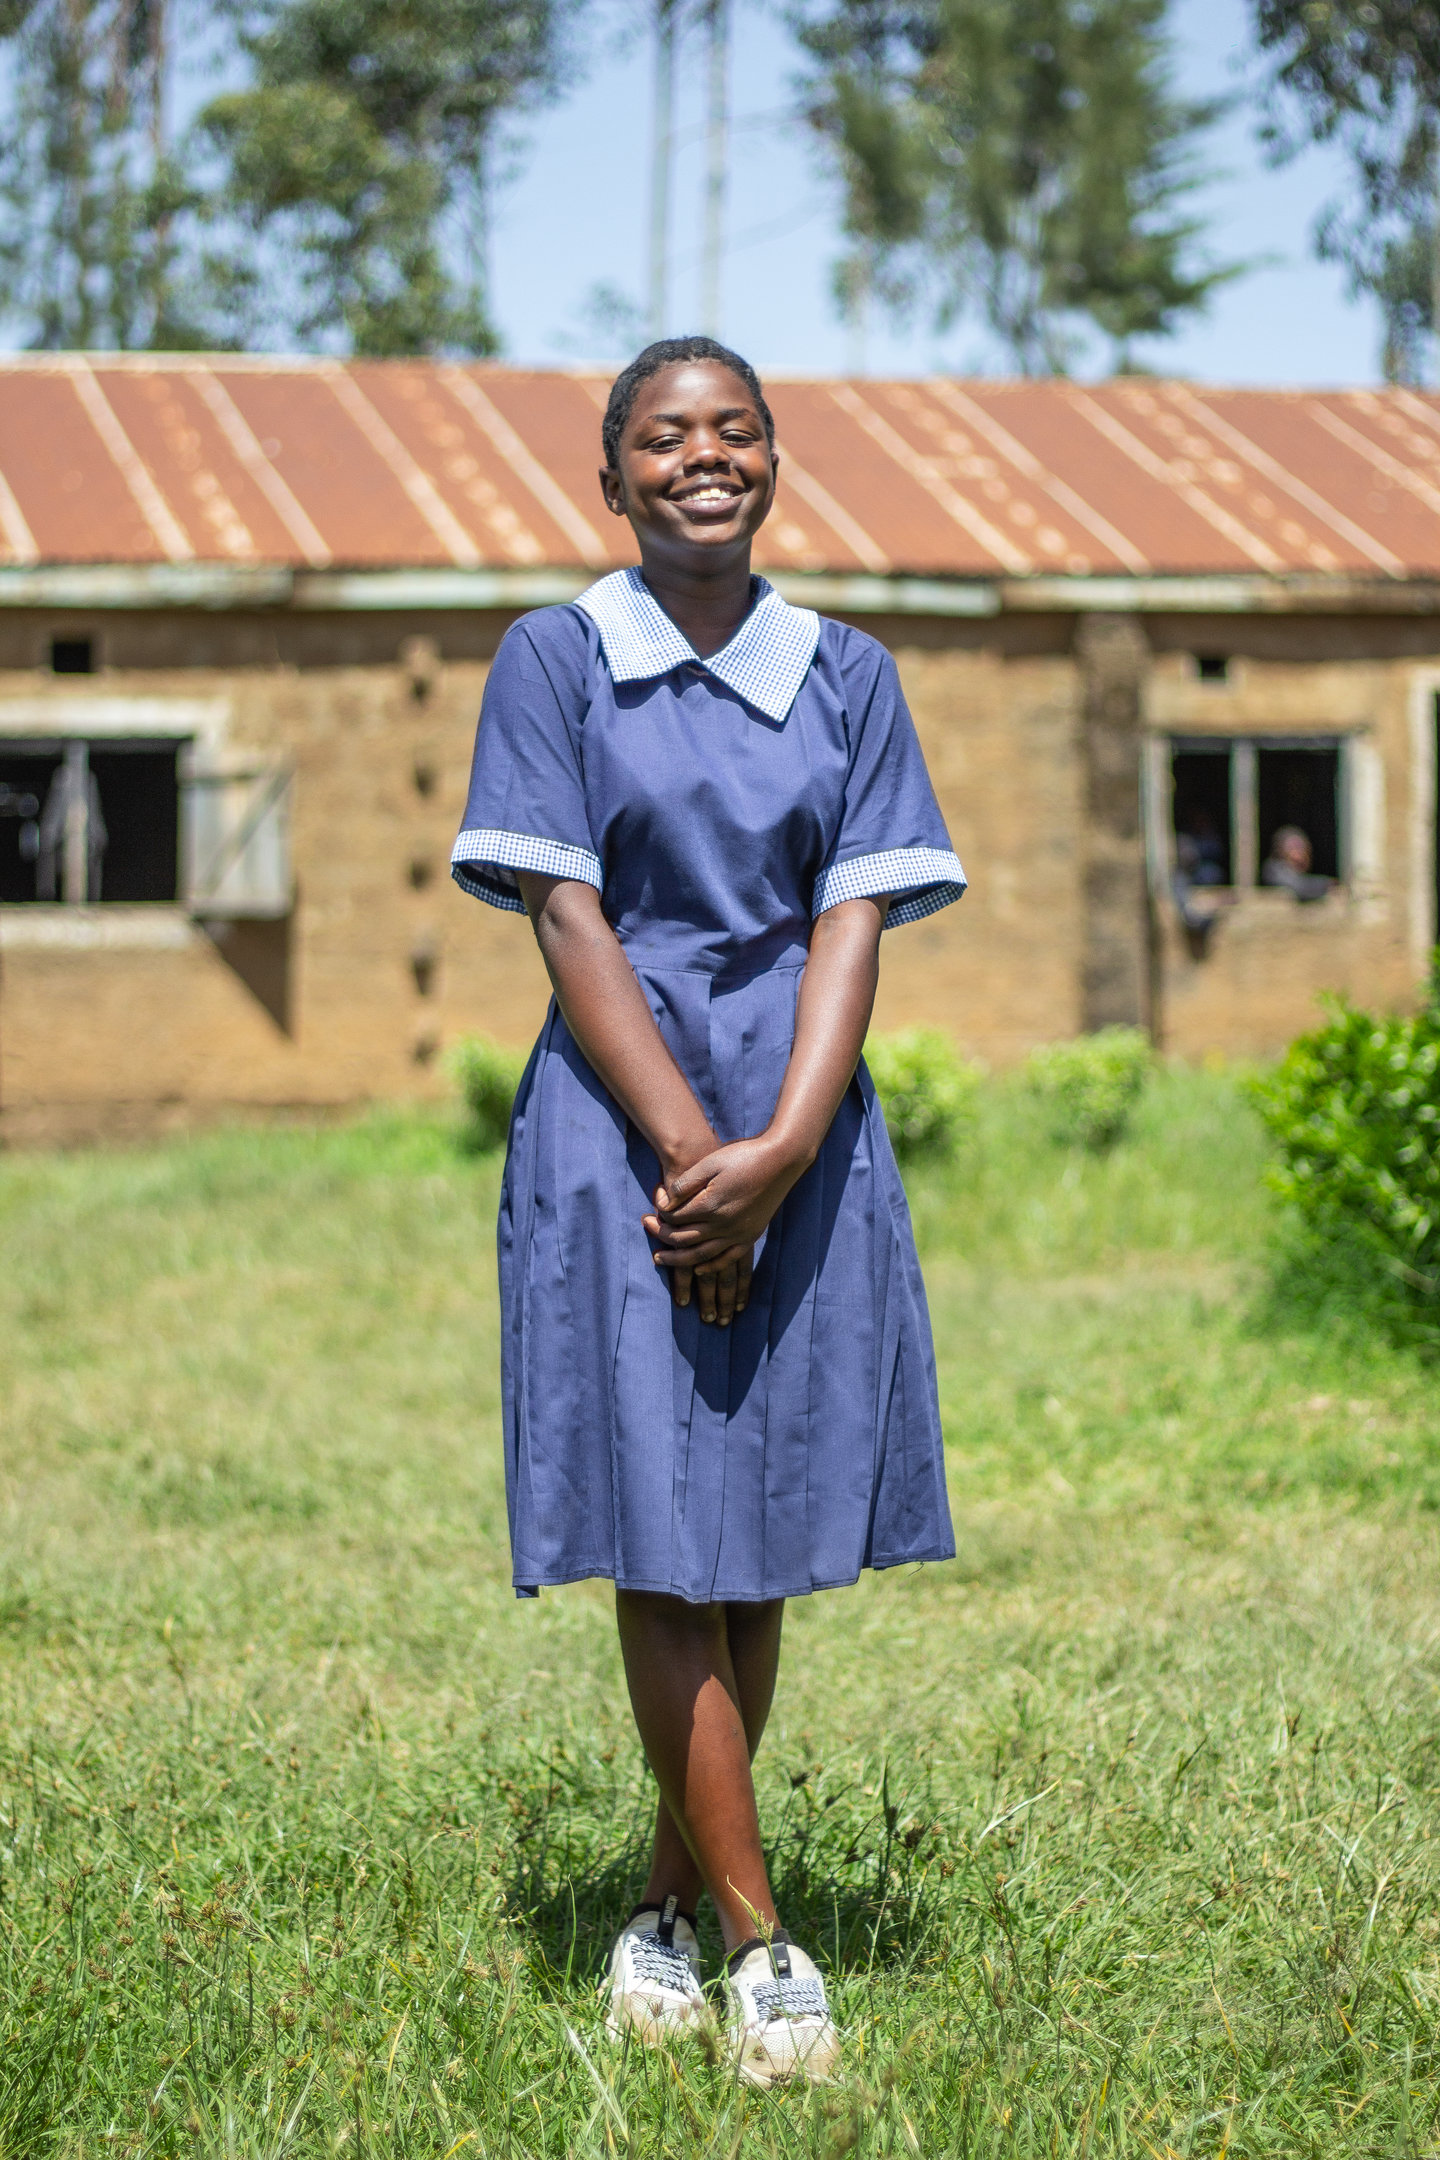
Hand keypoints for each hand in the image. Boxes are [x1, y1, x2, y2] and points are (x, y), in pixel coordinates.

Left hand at [644, 1134, 810, 1324]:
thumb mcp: (710, 1162)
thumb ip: (685, 1184)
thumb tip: (663, 1202)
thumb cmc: (744, 1156)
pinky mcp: (750, 1236)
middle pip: (683, 1239)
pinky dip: (710, 1266)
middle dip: (661, 1235)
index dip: (659, 1212)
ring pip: (701, 1256)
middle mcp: (723, 1225)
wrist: (781, 1160)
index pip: (674, 1218)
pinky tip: (698, 1269)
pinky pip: (727, 1259)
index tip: (654, 1202)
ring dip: (677, 1260)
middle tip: (645, 1226)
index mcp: (711, 1205)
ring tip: (659, 1259)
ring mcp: (738, 1234)